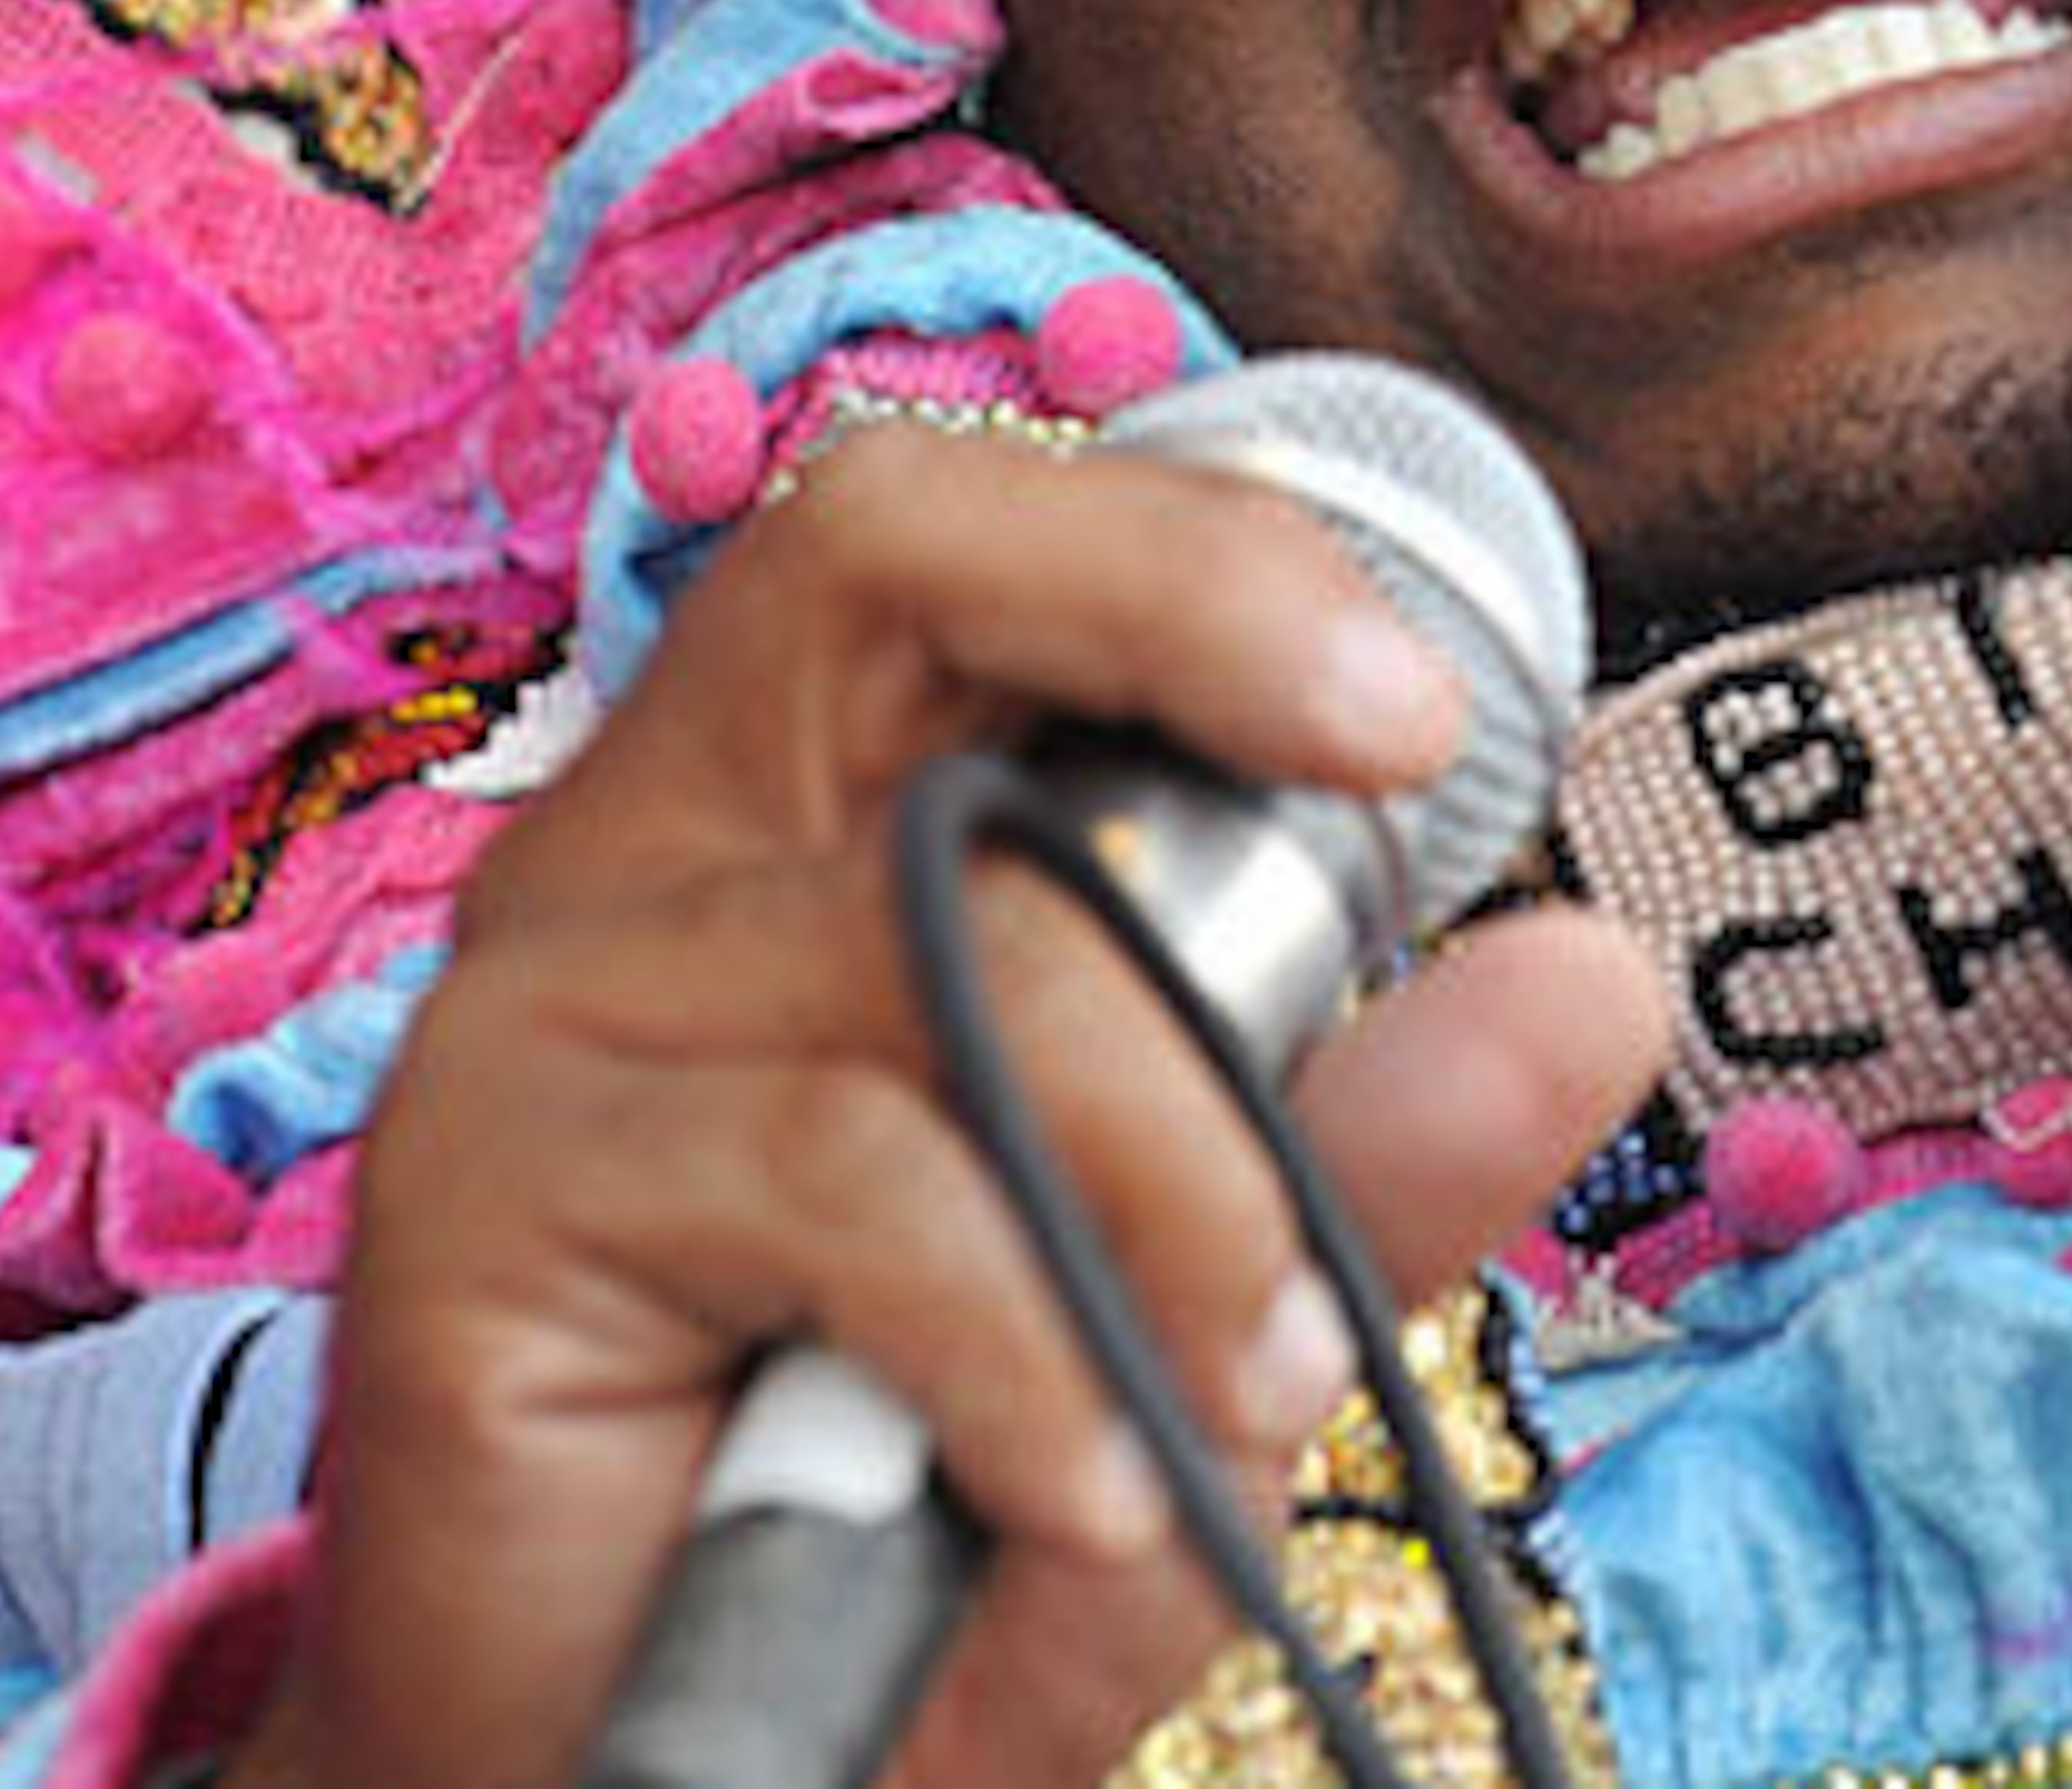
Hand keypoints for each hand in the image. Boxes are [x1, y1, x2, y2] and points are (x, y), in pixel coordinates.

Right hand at [224, 421, 1665, 1788]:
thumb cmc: (918, 1533)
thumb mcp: (1196, 1326)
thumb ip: (1365, 1152)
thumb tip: (1593, 974)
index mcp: (800, 802)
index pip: (977, 538)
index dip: (1201, 551)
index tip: (1426, 706)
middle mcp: (651, 838)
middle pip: (887, 551)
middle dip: (1180, 604)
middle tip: (1393, 759)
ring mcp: (546, 995)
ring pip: (946, 933)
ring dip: (1172, 1164)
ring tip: (1240, 1383)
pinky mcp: (477, 1182)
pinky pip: (848, 1173)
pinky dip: (1027, 1341)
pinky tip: (1077, 1488)